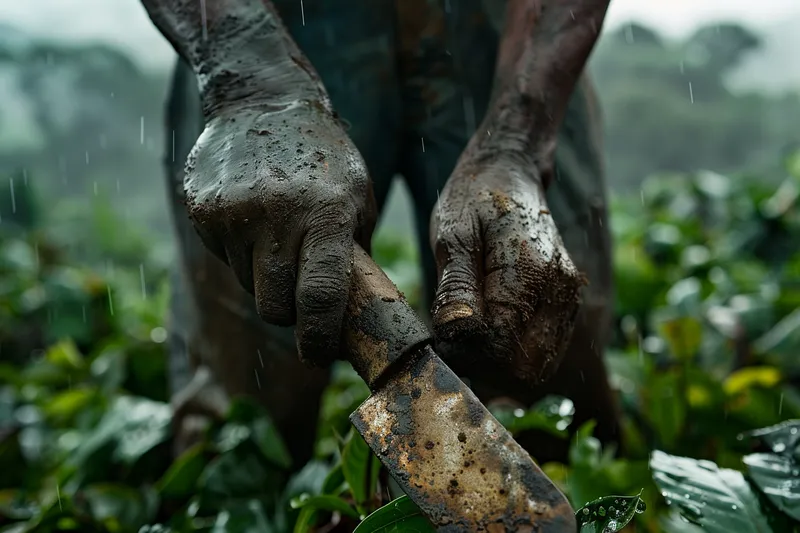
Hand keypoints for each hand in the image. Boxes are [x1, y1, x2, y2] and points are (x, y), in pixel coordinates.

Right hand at [183, 99, 375, 364]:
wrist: (261, 101)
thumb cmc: (324, 158)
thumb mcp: (356, 197)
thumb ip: (354, 255)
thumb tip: (353, 319)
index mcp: (326, 214)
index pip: (320, 298)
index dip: (319, 340)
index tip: (321, 357)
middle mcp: (277, 216)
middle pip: (275, 307)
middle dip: (290, 314)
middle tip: (302, 295)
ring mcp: (234, 214)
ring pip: (249, 285)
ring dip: (265, 280)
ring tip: (279, 238)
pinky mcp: (202, 211)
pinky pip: (225, 259)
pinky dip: (242, 254)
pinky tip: (254, 220)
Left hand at [430, 153, 583, 384]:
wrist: (509, 174)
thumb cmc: (473, 201)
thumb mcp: (452, 235)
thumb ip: (456, 286)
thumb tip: (457, 334)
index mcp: (532, 272)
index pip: (501, 346)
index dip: (467, 350)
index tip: (443, 333)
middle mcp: (560, 291)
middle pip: (525, 368)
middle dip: (486, 364)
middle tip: (455, 335)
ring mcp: (568, 300)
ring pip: (536, 366)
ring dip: (500, 361)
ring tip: (471, 327)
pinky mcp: (565, 307)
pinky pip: (542, 351)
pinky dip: (514, 351)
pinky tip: (490, 325)